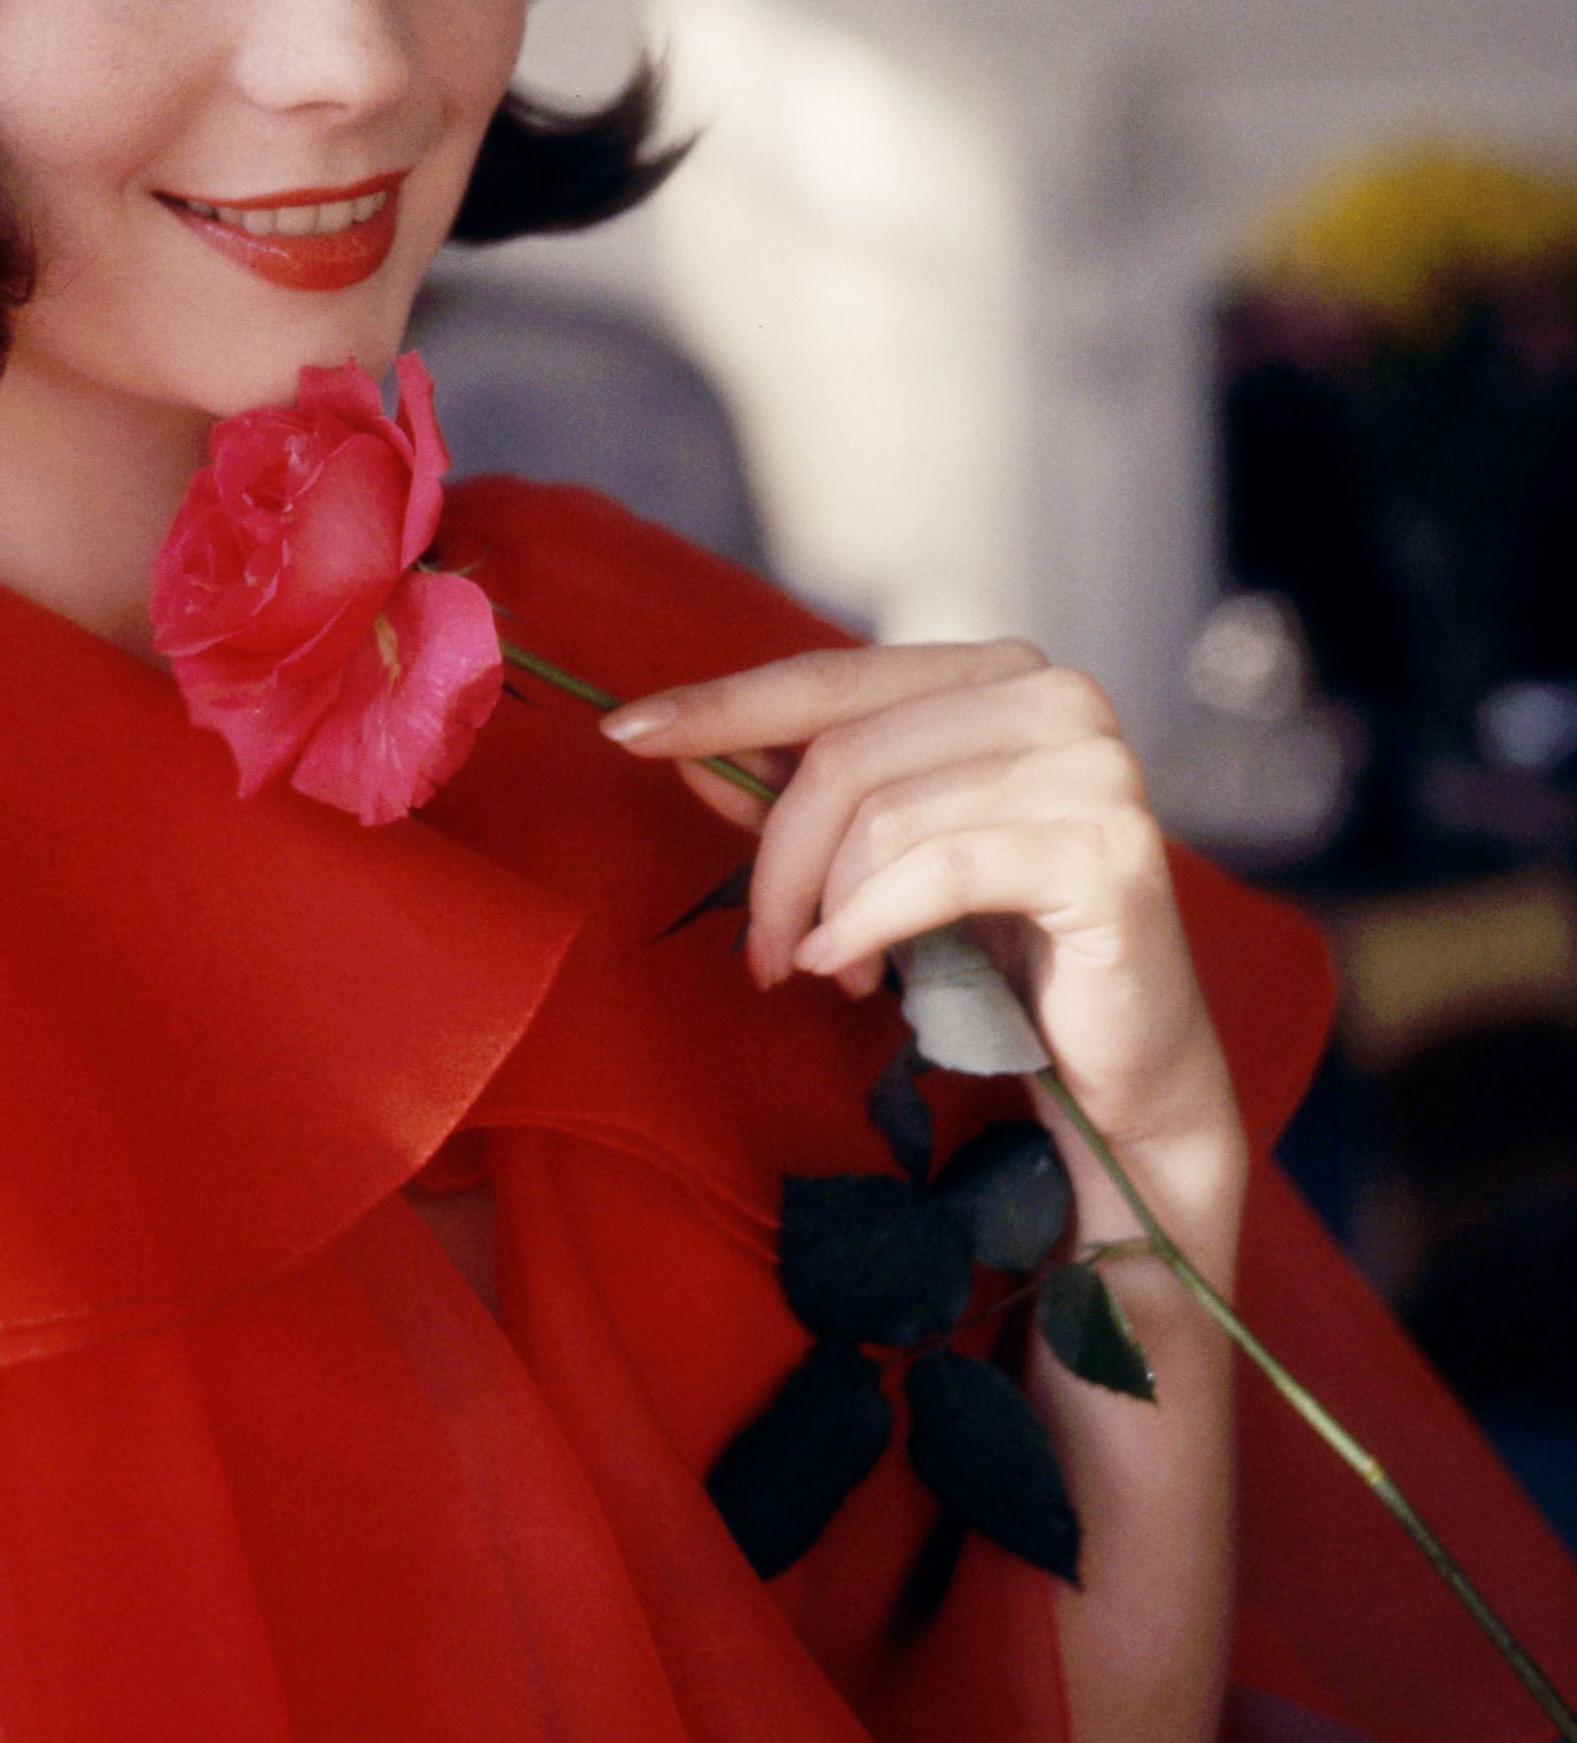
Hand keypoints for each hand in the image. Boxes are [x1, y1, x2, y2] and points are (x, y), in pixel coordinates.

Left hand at [599, 641, 1243, 1166]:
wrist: (1119, 1069)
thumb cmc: (992, 948)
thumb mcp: (873, 859)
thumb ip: (790, 795)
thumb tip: (679, 748)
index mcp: (997, 673)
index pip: (830, 675)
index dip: (723, 705)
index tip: (624, 732)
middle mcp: (1055, 696)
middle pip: (846, 752)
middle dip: (775, 858)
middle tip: (758, 949)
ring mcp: (1095, 766)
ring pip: (882, 815)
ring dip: (824, 909)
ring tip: (829, 969)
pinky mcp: (1110, 852)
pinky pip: (937, 871)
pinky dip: (870, 926)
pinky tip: (856, 972)